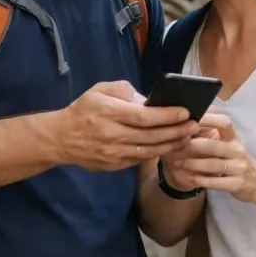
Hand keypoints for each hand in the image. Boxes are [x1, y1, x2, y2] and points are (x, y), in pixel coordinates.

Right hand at [53, 81, 194, 170]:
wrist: (60, 139)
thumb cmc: (84, 110)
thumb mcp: (100, 91)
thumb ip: (125, 91)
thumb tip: (149, 100)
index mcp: (109, 114)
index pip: (144, 116)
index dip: (167, 115)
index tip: (185, 111)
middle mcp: (112, 135)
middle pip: (151, 135)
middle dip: (177, 130)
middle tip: (195, 124)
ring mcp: (114, 153)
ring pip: (150, 150)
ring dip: (172, 144)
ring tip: (188, 136)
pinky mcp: (114, 165)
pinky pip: (141, 159)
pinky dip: (158, 152)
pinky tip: (171, 145)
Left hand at [174, 117, 255, 202]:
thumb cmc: (238, 160)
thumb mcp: (231, 145)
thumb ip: (214, 135)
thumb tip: (191, 120)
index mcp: (234, 138)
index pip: (224, 123)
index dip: (208, 120)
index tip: (190, 120)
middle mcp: (238, 151)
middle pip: (215, 145)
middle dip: (194, 145)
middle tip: (177, 145)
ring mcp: (239, 168)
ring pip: (214, 165)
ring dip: (194, 164)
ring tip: (179, 163)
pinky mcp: (237, 184)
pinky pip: (216, 182)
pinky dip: (202, 180)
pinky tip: (191, 178)